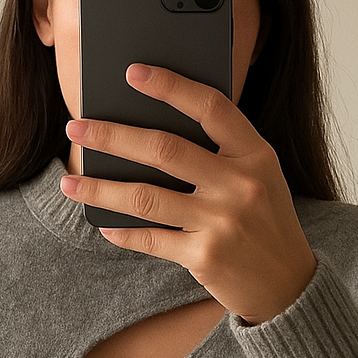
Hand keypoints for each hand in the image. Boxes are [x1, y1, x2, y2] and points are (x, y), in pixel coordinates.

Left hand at [60, 63, 316, 325]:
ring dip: (100, 188)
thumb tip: (150, 133)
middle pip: (164, 149)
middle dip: (112, 136)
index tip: (132, 72)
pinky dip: (123, 232)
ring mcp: (222, 222)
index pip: (210, 107)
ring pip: (146, 197)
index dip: (170, 86)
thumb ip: (221, 152)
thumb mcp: (259, 177)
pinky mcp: (205, 257)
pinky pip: (152, 239)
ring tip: (70, 182)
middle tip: (76, 128)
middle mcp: (240, 185)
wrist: (288, 284)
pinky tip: (102, 224)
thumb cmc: (265, 222)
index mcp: (255, 154)